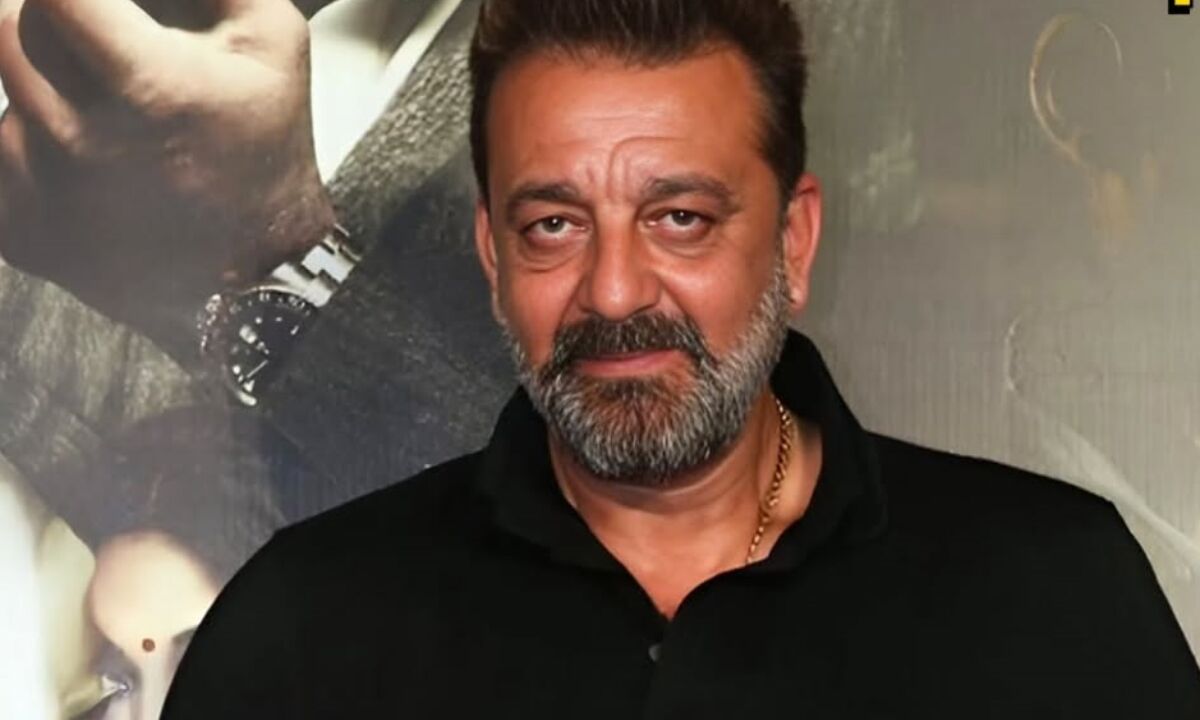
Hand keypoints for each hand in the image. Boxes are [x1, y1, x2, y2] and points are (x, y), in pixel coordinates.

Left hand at [0, 0, 334, 348]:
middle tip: (102, 47)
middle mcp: (81, 140)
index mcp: (147, 86)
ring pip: (4, 91)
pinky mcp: (17, 232)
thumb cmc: (268, 150)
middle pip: (9, 25)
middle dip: (54, 23)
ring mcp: (40, 191)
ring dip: (44, 87)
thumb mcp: (273, 39)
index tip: (91, 4)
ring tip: (111, 118)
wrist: (259, 271)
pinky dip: (32, 148)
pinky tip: (90, 165)